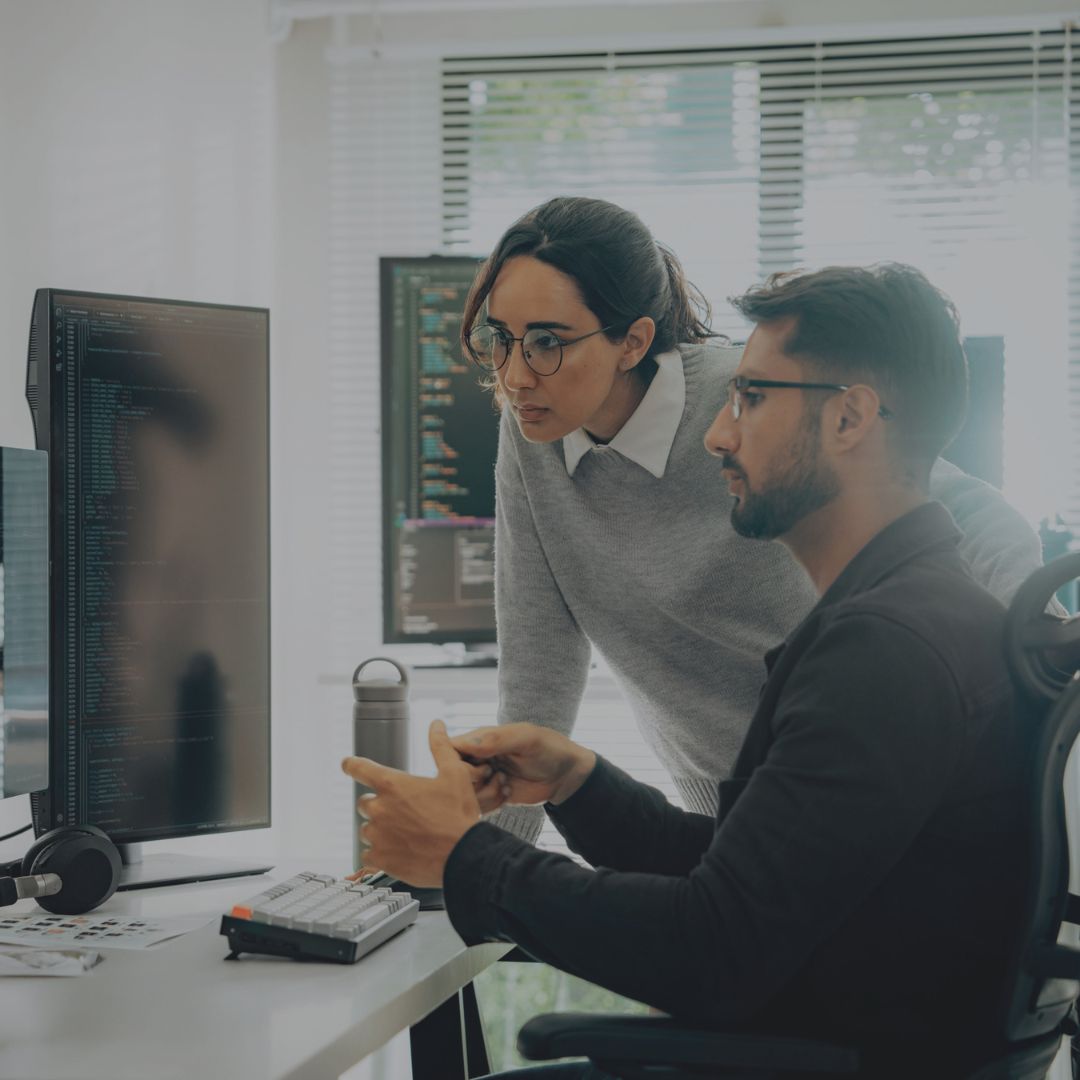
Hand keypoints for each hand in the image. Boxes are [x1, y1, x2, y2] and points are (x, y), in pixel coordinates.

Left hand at [340, 719, 480, 887]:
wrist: (464, 856)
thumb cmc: (458, 816)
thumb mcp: (454, 774)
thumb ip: (440, 747)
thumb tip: (436, 726)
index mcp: (393, 785)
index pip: (359, 768)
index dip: (351, 765)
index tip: (347, 765)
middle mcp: (380, 809)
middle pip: (364, 803)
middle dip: (379, 805)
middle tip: (404, 812)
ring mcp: (378, 835)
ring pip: (367, 829)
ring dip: (380, 829)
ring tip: (405, 834)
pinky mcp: (380, 859)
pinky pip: (368, 854)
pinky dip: (379, 852)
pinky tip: (399, 851)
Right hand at [451, 723, 595, 812]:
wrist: (565, 776)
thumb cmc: (549, 748)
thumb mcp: (526, 739)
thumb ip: (497, 739)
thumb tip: (466, 742)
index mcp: (480, 739)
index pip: (449, 749)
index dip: (457, 762)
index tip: (482, 767)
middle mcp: (477, 759)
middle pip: (452, 775)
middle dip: (473, 781)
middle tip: (496, 776)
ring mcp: (483, 779)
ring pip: (463, 794)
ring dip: (484, 794)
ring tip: (505, 785)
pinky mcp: (490, 797)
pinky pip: (477, 807)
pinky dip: (491, 804)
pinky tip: (508, 794)